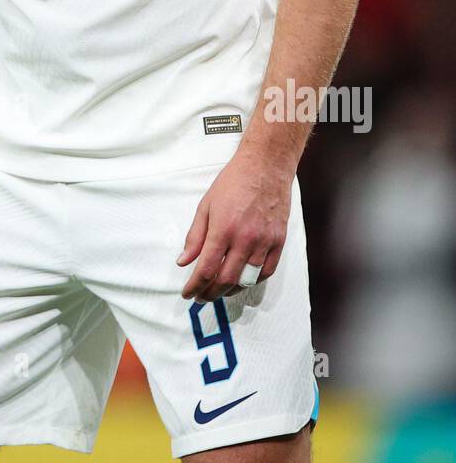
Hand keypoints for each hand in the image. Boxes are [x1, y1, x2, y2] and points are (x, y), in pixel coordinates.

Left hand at [175, 150, 292, 302]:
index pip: (206, 269)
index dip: (195, 285)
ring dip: (230, 290)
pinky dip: (253, 282)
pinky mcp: (278, 241)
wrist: (265, 166)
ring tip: (218, 291)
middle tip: (201, 296)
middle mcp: (245, 239)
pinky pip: (267, 271)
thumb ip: (195, 236)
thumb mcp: (206, 205)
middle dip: (210, 293)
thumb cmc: (233, 182)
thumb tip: (184, 260)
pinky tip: (242, 282)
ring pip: (247, 280)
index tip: (188, 292)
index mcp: (223, 229)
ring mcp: (264, 241)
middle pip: (226, 279)